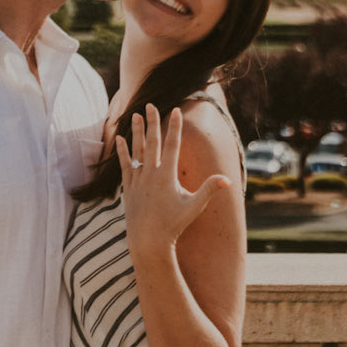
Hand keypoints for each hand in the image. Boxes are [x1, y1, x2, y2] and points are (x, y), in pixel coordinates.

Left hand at [117, 104, 229, 253]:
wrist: (148, 241)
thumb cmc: (173, 225)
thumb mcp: (194, 207)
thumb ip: (209, 190)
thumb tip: (227, 180)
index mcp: (167, 176)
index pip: (171, 145)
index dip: (174, 127)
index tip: (175, 110)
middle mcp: (150, 175)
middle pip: (152, 142)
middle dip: (153, 122)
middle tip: (151, 104)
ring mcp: (137, 180)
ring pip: (137, 150)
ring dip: (137, 131)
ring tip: (136, 114)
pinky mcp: (128, 188)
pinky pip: (125, 164)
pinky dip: (122, 151)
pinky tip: (119, 138)